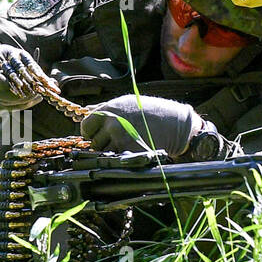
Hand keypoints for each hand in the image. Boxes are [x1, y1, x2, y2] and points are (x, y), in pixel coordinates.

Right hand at [0, 45, 48, 109]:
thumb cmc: (6, 54)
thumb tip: (52, 83)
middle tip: (34, 95)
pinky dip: (16, 106)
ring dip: (18, 103)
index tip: (17, 85)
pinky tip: (31, 101)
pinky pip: (0, 108)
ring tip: (36, 97)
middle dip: (14, 96)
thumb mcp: (17, 54)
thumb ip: (31, 66)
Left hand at [80, 95, 205, 156]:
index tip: (96, 136)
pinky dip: (121, 159)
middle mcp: (112, 123)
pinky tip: (131, 151)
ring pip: (103, 154)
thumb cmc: (152, 112)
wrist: (175, 124)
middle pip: (94, 142)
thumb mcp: (127, 102)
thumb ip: (105, 108)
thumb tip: (85, 112)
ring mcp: (120, 139)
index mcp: (110, 109)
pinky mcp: (129, 152)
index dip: (90, 133)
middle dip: (102, 144)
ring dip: (111, 153)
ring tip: (126, 145)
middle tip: (117, 141)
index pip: (86, 126)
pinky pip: (116, 160)